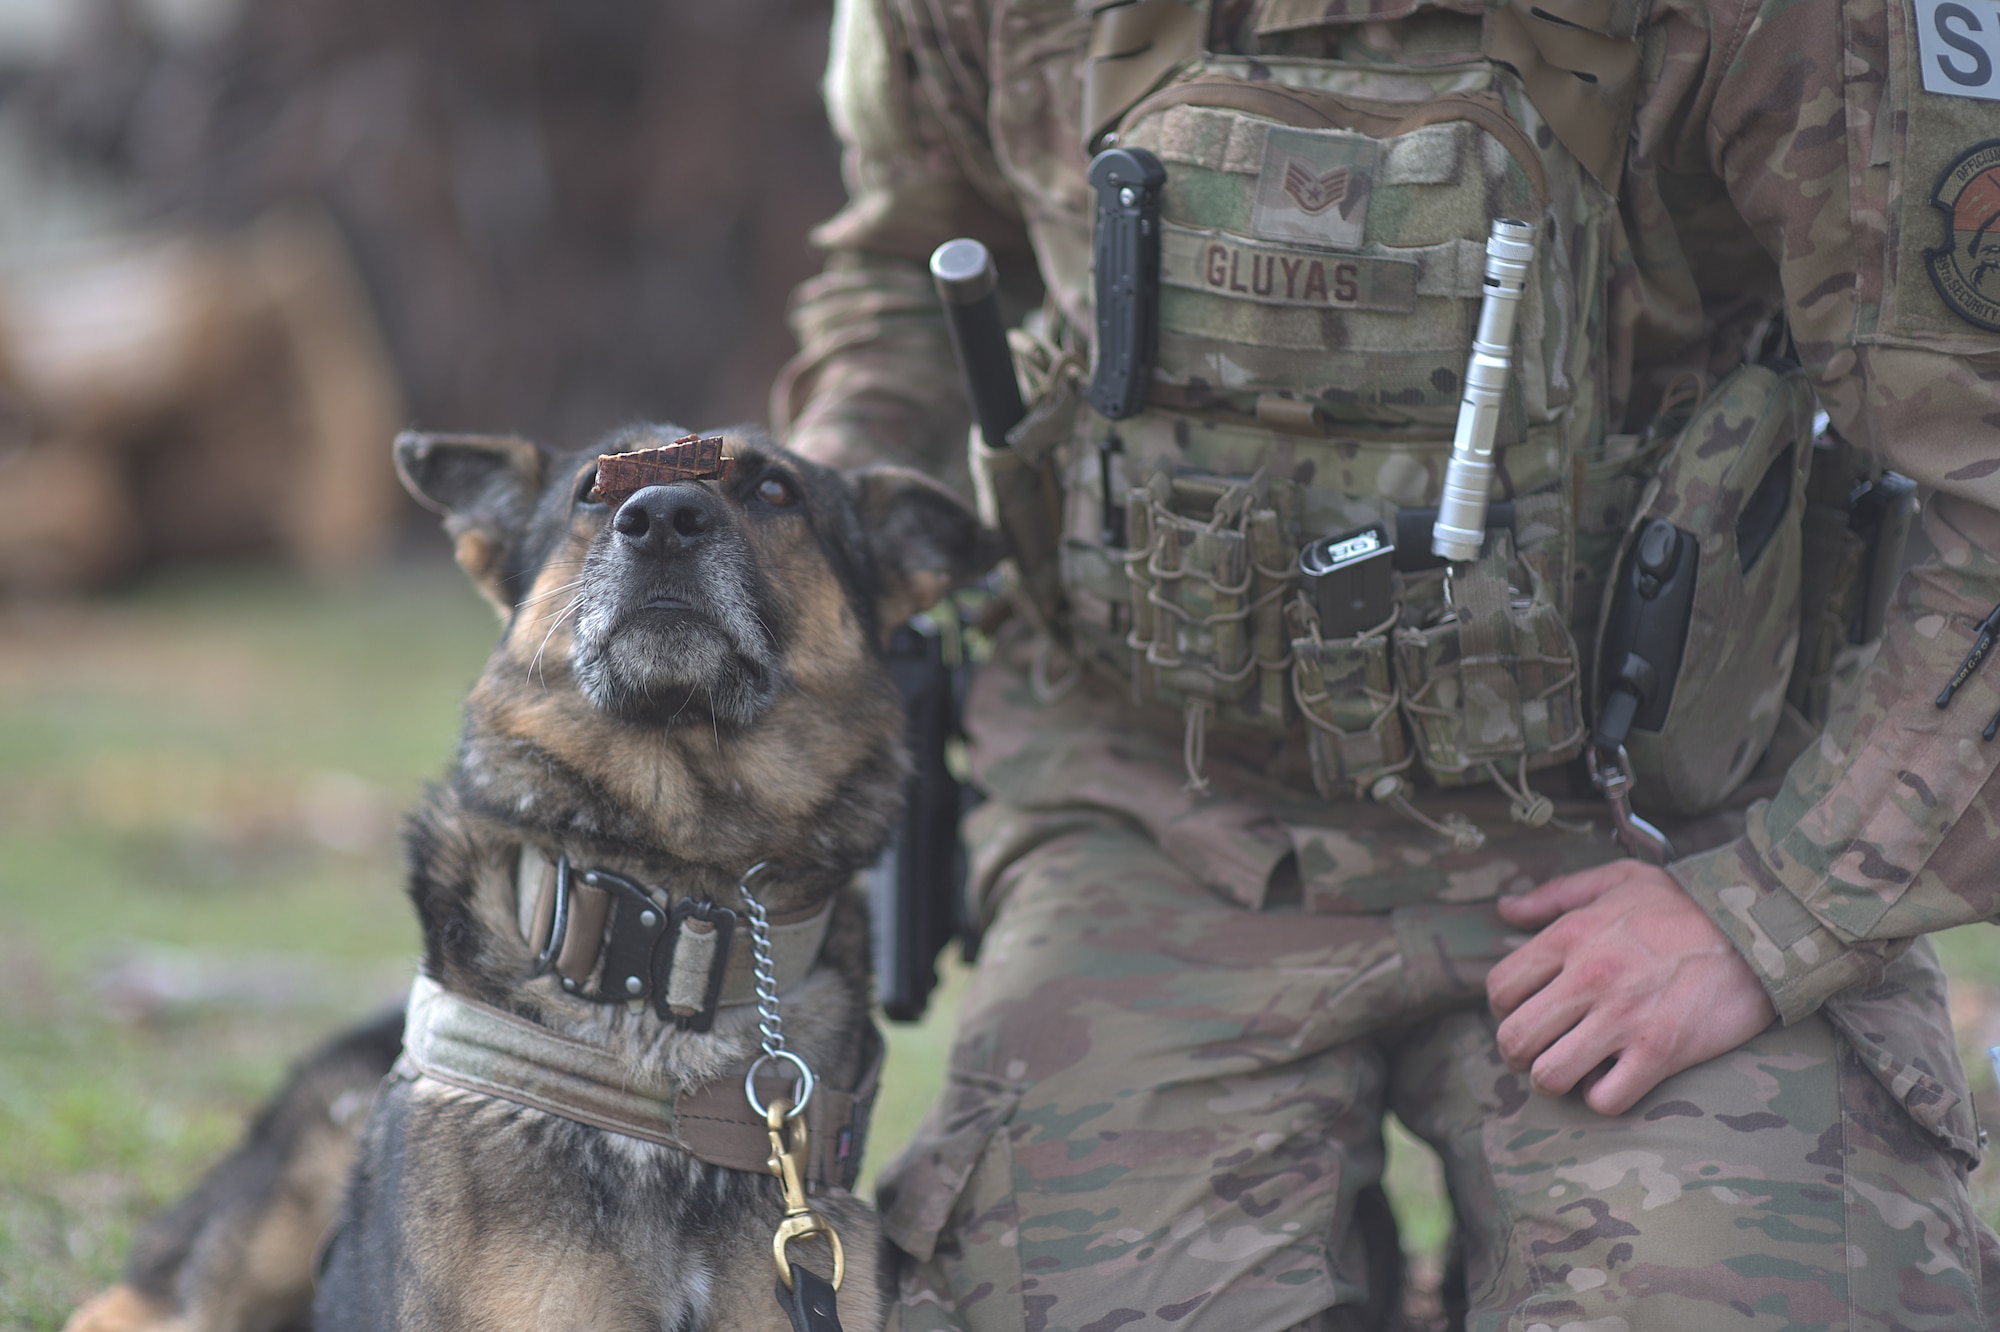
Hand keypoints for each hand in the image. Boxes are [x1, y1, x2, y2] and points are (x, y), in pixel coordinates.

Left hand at [1486, 860, 1777, 1116]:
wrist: (1760, 931)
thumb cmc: (1685, 903)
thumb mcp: (1618, 879)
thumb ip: (1555, 894)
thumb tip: (1505, 910)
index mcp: (1571, 935)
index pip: (1499, 989)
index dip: (1505, 1008)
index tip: (1529, 1010)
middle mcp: (1588, 978)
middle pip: (1513, 1040)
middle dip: (1519, 1053)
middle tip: (1543, 1048)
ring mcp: (1623, 1018)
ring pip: (1548, 1076)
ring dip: (1554, 1079)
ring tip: (1573, 1067)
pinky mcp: (1661, 1051)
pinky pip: (1604, 1099)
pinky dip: (1602, 1097)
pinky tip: (1614, 1078)